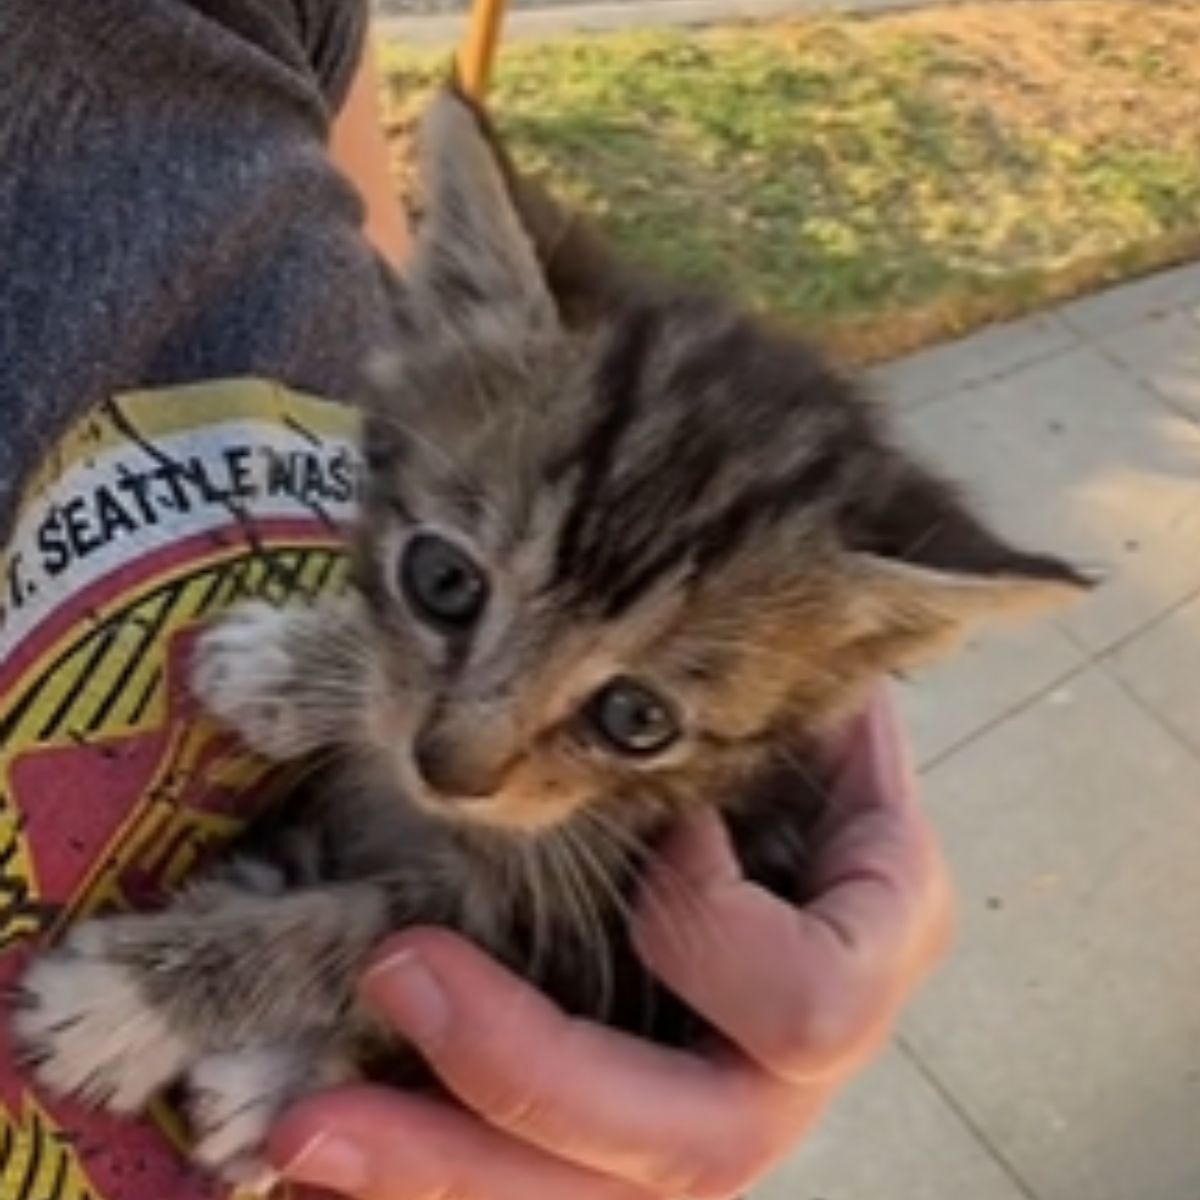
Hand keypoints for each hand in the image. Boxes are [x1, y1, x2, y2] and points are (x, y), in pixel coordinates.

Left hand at [268, 687, 951, 1199]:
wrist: (776, 810)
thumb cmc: (788, 744)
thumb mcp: (804, 712)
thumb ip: (783, 711)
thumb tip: (742, 664)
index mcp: (867, 955)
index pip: (811, 1007)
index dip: (715, 934)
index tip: (664, 834)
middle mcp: (792, 1070)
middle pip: (684, 1148)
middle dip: (526, 1068)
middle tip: (395, 967)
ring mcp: (702, 1120)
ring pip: (588, 1199)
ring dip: (438, 1164)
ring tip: (310, 1126)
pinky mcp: (616, 1142)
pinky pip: (524, 1183)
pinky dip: (427, 1166)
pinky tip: (333, 1136)